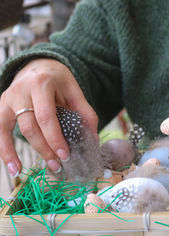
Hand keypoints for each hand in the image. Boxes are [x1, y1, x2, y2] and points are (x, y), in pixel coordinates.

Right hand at [0, 58, 97, 175]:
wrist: (38, 66)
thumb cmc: (58, 81)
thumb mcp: (74, 90)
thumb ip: (85, 113)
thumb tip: (93, 138)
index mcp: (42, 84)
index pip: (46, 117)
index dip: (54, 138)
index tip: (65, 155)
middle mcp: (20, 90)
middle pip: (30, 126)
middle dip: (44, 148)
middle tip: (58, 164)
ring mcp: (8, 98)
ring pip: (11, 129)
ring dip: (20, 152)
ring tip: (30, 170)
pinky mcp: (1, 107)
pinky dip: (3, 150)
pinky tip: (13, 167)